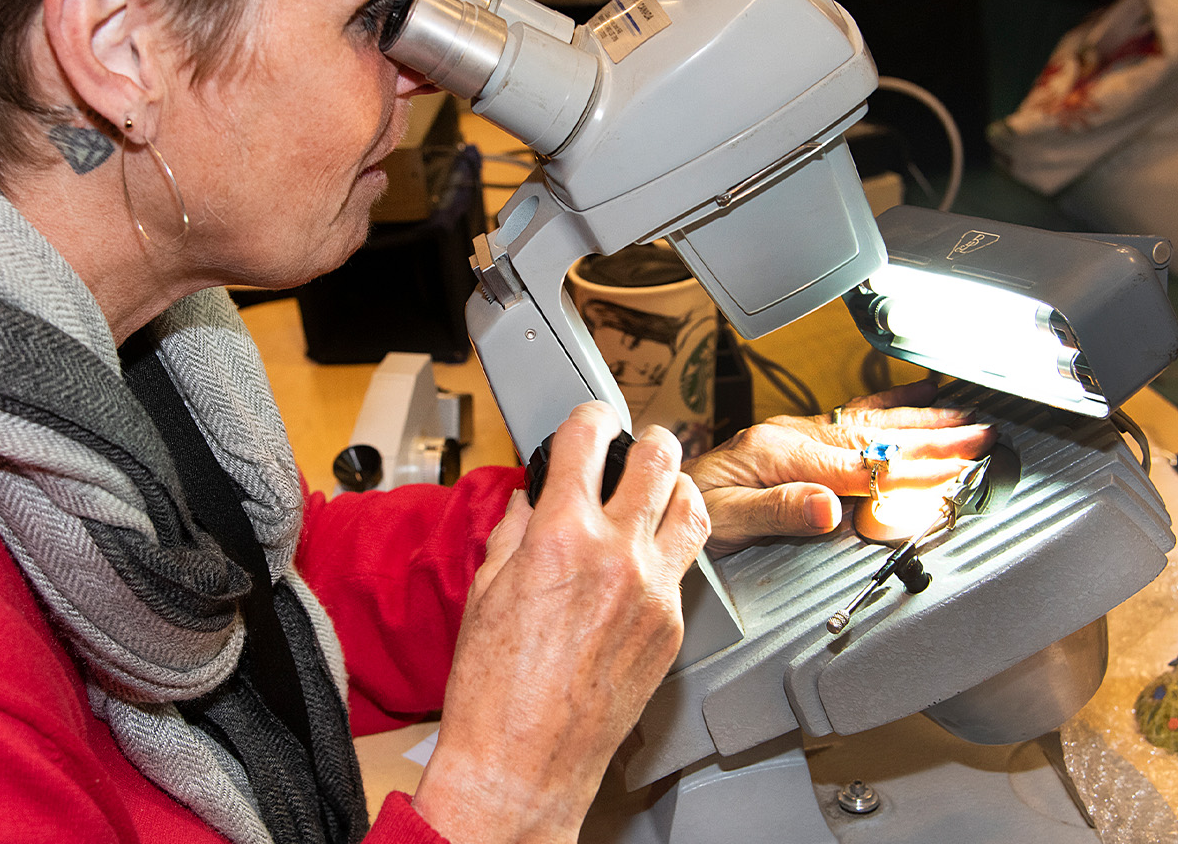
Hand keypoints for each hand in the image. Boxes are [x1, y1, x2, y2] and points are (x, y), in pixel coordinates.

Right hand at [415, 404, 707, 843]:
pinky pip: (683, 568)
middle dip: (644, 441)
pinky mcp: (672, 629)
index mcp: (561, 535)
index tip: (589, 418)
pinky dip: (665, 552)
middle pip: (659, 457)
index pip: (589, 438)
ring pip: (692, 505)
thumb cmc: (494, 689)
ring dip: (673, 488)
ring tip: (655, 493)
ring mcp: (654, 592)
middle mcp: (617, 555)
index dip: (589, 416)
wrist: (524, 761)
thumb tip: (530, 500)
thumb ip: (514, 531)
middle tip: (632, 446)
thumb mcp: (485, 589)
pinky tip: (642, 562)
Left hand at [684, 378, 995, 555]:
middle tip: (979, 436)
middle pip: (876, 438)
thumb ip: (778, 511)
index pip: (859, 467)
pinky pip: (853, 417)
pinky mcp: (799, 439)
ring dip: (921, 420)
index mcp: (781, 455)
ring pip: (871, 424)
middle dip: (931, 436)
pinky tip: (915, 396)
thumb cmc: (688, 509)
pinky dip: (890, 406)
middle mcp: (793, 437)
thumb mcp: (724, 520)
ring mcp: (798, 435)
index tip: (948, 470)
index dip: (907, 471)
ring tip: (964, 417)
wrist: (659, 494)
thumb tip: (827, 508)